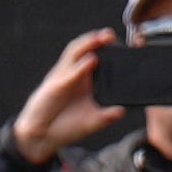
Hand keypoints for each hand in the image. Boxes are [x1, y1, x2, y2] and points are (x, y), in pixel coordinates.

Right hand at [12, 29, 124, 162]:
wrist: (41, 136)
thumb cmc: (65, 126)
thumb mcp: (91, 122)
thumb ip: (106, 116)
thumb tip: (122, 110)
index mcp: (87, 79)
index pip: (100, 55)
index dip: (111, 47)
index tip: (129, 44)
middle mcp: (75, 73)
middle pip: (87, 48)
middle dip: (100, 39)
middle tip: (113, 34)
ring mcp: (63, 77)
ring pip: (75, 52)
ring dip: (89, 43)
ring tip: (103, 37)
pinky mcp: (55, 86)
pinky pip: (69, 74)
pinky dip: (80, 67)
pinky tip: (92, 61)